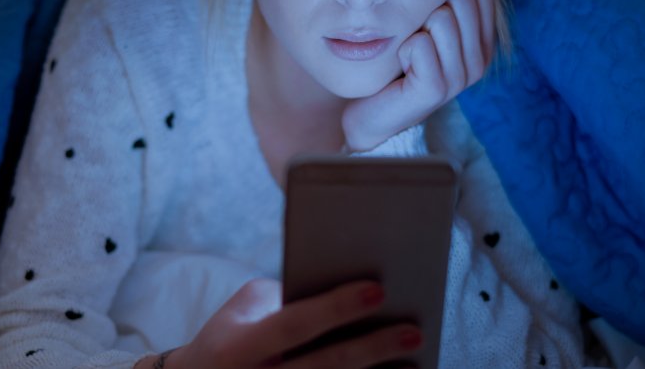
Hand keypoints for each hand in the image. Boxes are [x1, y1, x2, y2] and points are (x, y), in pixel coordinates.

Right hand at [163, 278, 420, 368]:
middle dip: (372, 349)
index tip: (379, 289)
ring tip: (415, 358)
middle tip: (413, 331)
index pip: (294, 325)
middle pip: (326, 366)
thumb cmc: (229, 338)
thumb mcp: (241, 311)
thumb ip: (283, 296)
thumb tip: (342, 284)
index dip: (336, 307)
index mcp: (240, 347)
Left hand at [342, 0, 494, 151]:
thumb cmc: (398, 61)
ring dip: (414, 31)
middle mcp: (480, 61)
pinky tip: (402, 68)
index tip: (429, 19)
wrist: (371, 110)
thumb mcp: (427, 24)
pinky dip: (403, 50)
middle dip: (429, 10)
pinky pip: (419, 44)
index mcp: (483, 42)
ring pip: (441, 18)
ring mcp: (461, 78)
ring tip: (409, 56)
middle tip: (417, 40)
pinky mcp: (436, 90)